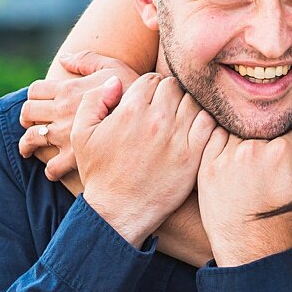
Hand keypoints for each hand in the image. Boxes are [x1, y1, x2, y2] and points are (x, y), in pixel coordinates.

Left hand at [20, 52, 140, 181]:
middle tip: (32, 124)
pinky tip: (55, 170)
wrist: (150, 118)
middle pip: (28, 112)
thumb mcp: (113, 66)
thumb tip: (63, 58)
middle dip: (27, 118)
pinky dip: (49, 169)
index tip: (39, 103)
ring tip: (30, 150)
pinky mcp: (74, 157)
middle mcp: (61, 111)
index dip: (34, 96)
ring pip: (31, 139)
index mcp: (68, 89)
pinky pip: (51, 166)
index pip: (35, 90)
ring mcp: (65, 135)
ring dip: (28, 144)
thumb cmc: (135, 90)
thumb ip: (87, 60)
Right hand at [72, 73, 217, 245]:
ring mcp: (178, 137)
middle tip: (164, 110)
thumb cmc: (100, 174)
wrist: (118, 212)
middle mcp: (156, 120)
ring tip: (178, 121)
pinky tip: (194, 133)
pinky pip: (210, 124)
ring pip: (193, 102)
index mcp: (130, 111)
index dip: (149, 88)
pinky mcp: (194, 155)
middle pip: (174, 86)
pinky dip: (205, 124)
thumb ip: (94, 100)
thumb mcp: (81, 135)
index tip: (148, 103)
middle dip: (168, 94)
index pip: (151, 79)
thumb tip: (115, 81)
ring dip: (187, 108)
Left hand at [197, 129, 291, 265]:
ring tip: (252, 172)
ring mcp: (226, 158)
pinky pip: (215, 143)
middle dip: (272, 149)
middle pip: (267, 134)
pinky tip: (233, 169)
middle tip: (271, 174)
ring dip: (247, 147)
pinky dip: (223, 149)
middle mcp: (252, 149)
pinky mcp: (207, 168)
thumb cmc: (288, 230)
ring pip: (241, 135)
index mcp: (281, 153)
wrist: (252, 255)